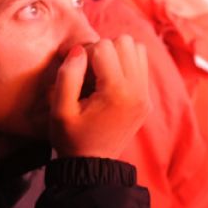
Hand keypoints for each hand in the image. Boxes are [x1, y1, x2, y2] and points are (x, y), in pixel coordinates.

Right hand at [51, 35, 149, 160]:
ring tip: (102, 74)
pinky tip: (112, 81)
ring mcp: (146, 95)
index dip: (85, 54)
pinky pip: (142, 63)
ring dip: (117, 54)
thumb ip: (67, 75)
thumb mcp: (60, 110)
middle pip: (125, 42)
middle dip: (104, 50)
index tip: (78, 74)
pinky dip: (126, 64)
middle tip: (90, 72)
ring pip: (137, 48)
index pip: (104, 46)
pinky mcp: (147, 99)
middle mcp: (137, 91)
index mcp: (116, 92)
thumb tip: (79, 50)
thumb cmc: (72, 138)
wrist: (93, 166)